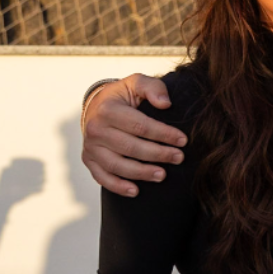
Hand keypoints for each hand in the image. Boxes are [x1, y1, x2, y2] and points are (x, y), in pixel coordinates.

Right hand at [80, 74, 185, 196]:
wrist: (97, 106)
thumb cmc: (123, 96)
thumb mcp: (136, 83)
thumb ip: (153, 88)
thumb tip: (166, 104)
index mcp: (108, 109)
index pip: (140, 125)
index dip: (163, 134)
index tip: (183, 140)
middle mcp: (95, 129)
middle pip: (130, 147)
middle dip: (157, 154)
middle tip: (179, 158)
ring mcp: (90, 147)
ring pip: (117, 165)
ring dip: (141, 173)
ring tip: (163, 175)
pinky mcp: (89, 160)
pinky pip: (102, 177)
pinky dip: (117, 186)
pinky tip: (135, 191)